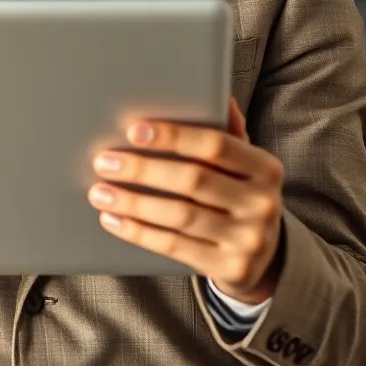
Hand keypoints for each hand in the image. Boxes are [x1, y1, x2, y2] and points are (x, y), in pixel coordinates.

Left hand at [87, 97, 283, 303]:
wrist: (264, 257)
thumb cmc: (241, 196)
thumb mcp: (244, 165)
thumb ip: (229, 133)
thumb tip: (221, 97)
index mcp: (265, 168)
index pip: (215, 145)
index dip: (173, 136)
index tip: (134, 131)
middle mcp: (262, 203)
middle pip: (193, 180)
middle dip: (143, 169)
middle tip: (105, 161)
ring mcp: (247, 239)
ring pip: (180, 216)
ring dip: (134, 202)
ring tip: (100, 191)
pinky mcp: (229, 268)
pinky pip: (174, 246)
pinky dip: (139, 232)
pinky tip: (114, 219)